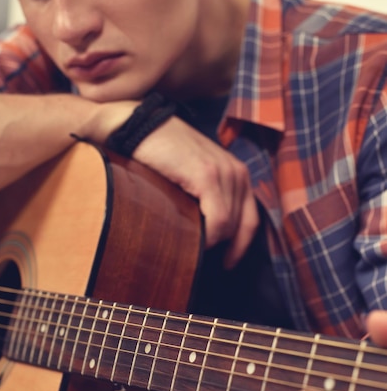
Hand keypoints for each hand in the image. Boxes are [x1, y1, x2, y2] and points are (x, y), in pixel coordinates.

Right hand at [133, 116, 258, 267]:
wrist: (139, 127)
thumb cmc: (161, 156)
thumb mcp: (192, 177)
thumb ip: (207, 197)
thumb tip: (208, 233)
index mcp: (237, 173)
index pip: (251, 221)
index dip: (240, 247)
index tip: (227, 263)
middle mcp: (237, 172)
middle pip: (240, 226)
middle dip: (222, 246)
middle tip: (200, 256)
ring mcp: (224, 173)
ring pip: (229, 226)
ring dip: (210, 241)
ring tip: (190, 245)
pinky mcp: (207, 176)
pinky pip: (218, 221)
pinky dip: (208, 236)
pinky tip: (192, 239)